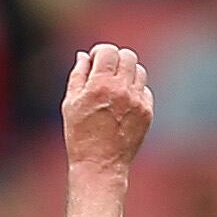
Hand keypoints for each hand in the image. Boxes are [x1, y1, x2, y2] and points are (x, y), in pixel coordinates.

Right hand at [63, 43, 152, 179]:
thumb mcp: (70, 104)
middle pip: (128, 55)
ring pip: (139, 70)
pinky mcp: (147, 112)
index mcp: (100, 85)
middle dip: (116, 59)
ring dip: (127, 73)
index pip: (108, 51)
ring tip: (115, 88)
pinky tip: (123, 104)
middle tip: (106, 71)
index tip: (96, 60)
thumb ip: (78, 75)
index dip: (101, 52)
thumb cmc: (80, 135)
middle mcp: (121, 90)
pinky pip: (145, 89)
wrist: (100, 165)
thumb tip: (85, 56)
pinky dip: (135, 91)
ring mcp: (137, 101)